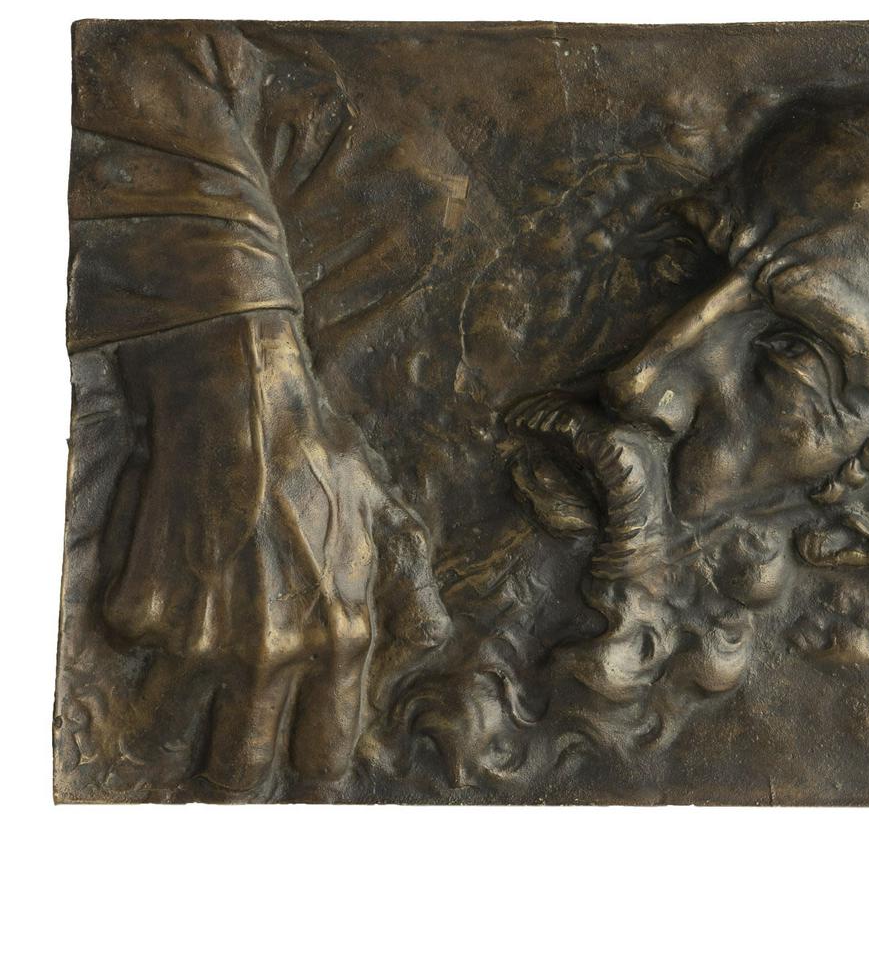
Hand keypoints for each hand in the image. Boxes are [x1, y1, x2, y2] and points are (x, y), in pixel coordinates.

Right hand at [107, 310, 383, 790]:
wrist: (238, 398)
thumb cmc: (323, 457)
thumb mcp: (394, 520)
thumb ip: (416, 598)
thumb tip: (426, 651)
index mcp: (340, 638)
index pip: (323, 758)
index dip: (312, 760)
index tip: (300, 748)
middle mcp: (271, 653)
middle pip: (240, 774)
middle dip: (240, 766)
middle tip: (235, 736)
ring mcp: (199, 640)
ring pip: (175, 736)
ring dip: (184, 713)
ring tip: (199, 663)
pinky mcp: (142, 613)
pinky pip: (138, 657)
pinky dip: (152, 635)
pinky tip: (176, 583)